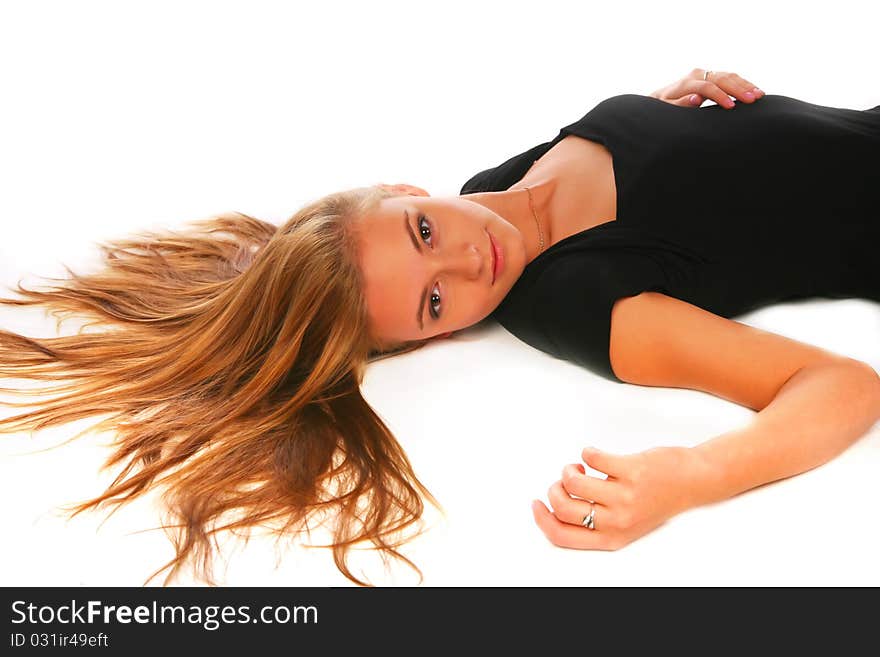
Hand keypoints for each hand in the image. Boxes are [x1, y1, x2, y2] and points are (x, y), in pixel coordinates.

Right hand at [532, 445, 709, 549]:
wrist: (691, 481)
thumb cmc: (657, 499)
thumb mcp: (626, 522)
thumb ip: (597, 519)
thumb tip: (559, 503)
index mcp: (611, 537)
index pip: (562, 536)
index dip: (542, 519)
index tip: (537, 503)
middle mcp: (617, 521)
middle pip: (562, 507)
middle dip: (555, 489)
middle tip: (566, 480)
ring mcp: (625, 496)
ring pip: (573, 482)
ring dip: (570, 469)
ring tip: (582, 466)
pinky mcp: (631, 470)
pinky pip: (591, 458)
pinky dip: (588, 452)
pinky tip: (596, 455)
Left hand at [649, 68, 764, 108]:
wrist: (661, 98)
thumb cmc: (664, 107)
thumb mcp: (667, 108)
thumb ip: (680, 104)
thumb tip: (696, 98)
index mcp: (686, 82)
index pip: (707, 87)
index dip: (720, 96)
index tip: (731, 107)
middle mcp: (697, 74)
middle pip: (721, 79)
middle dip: (738, 89)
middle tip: (753, 99)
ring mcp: (705, 73)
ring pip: (728, 76)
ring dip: (745, 85)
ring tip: (759, 95)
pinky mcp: (712, 75)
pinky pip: (730, 77)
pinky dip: (743, 83)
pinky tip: (755, 90)